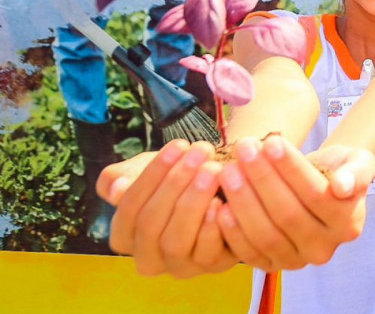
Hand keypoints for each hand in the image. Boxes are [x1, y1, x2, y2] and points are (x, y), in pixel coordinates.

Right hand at [105, 140, 235, 277]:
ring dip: (194, 201)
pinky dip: (212, 227)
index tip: (178, 145)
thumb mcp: (145, 170)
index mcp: (124, 237)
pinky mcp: (211, 266)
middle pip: (150, 225)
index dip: (152, 175)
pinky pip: (206, 253)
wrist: (220, 187)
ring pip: (176, 241)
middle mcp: (148, 258)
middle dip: (175, 184)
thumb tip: (116, 189)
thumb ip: (122, 176)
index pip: (129, 208)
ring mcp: (179, 266)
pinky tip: (221, 202)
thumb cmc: (176, 180)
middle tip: (200, 153)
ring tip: (213, 169)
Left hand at [216, 135, 374, 270]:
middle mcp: (325, 249)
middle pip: (288, 215)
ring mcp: (296, 261)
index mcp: (348, 224)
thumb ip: (356, 172)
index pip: (317, 196)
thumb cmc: (338, 169)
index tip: (272, 141)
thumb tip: (342, 186)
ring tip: (229, 169)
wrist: (321, 188)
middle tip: (244, 149)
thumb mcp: (358, 162)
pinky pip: (247, 252)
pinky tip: (220, 205)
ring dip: (243, 200)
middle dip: (262, 179)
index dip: (292, 170)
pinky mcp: (270, 266)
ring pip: (265, 234)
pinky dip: (232, 230)